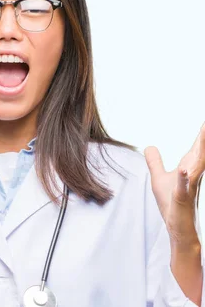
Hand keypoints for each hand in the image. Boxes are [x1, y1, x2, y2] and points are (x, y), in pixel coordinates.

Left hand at [145, 122, 204, 244]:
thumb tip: (149, 146)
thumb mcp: (158, 177)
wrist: (177, 227)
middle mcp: (193, 175)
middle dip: (204, 137)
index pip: (197, 147)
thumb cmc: (171, 203)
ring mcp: (189, 187)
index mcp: (189, 168)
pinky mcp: (181, 199)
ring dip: (201, 150)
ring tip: (203, 132)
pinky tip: (182, 170)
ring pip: (196, 166)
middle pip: (201, 152)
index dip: (202, 134)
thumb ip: (155, 161)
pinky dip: (182, 179)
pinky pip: (183, 188)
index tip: (204, 121)